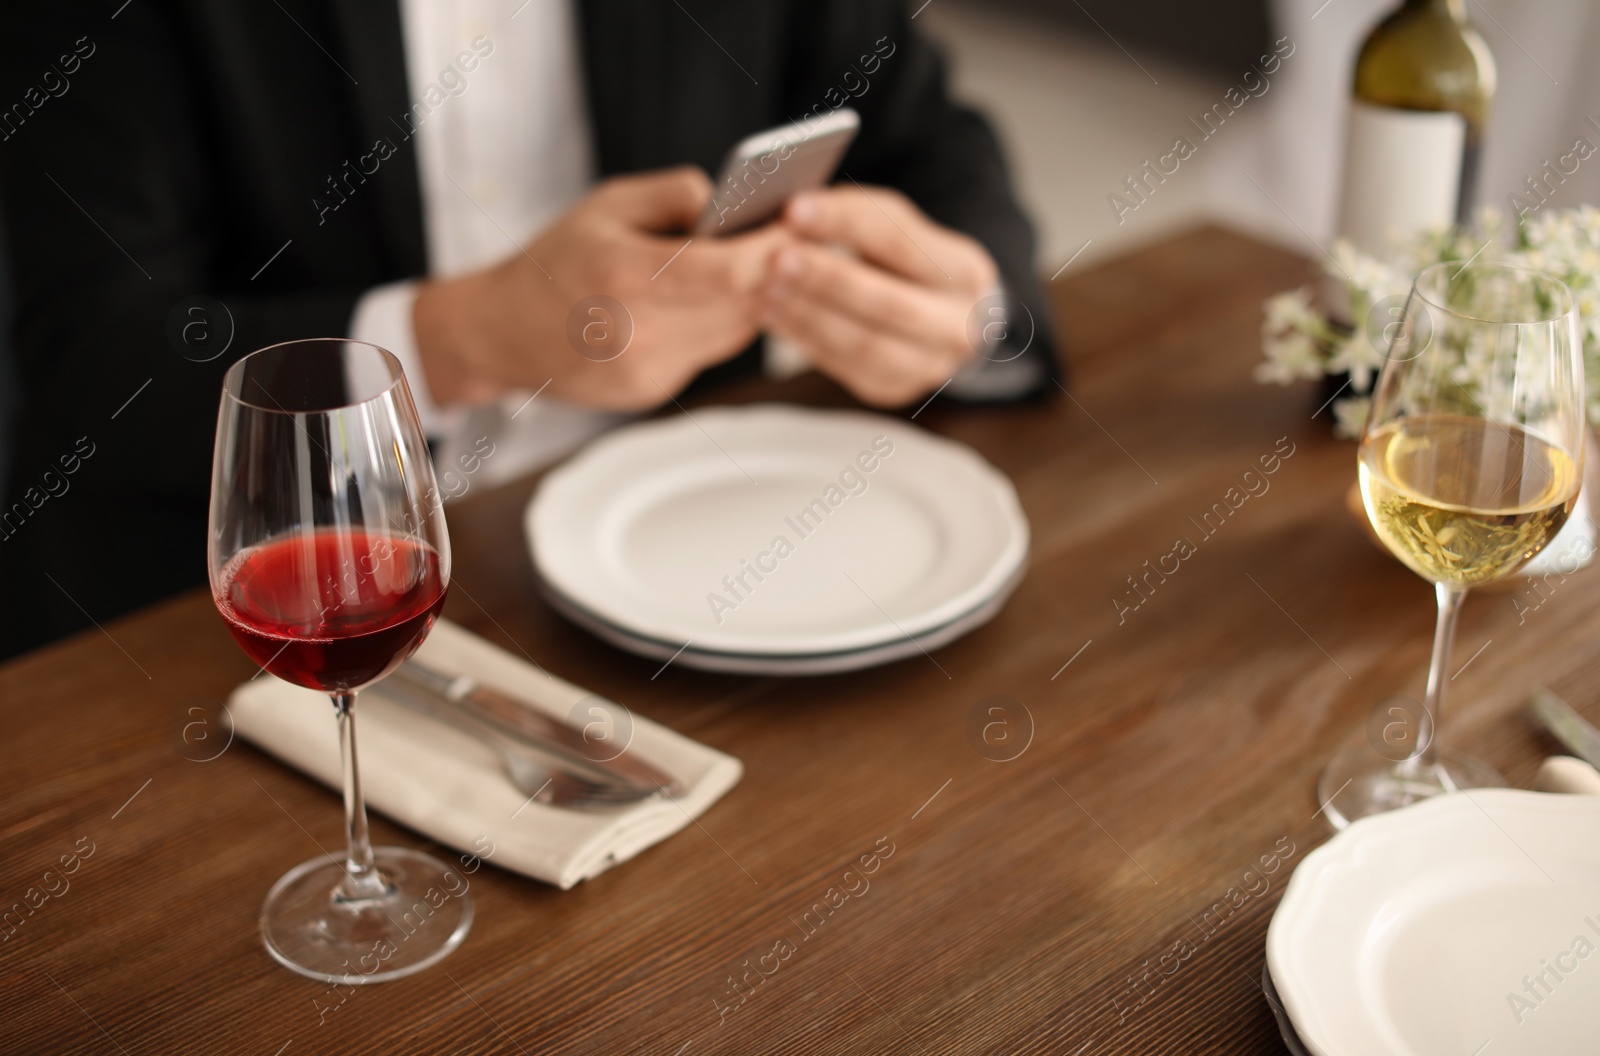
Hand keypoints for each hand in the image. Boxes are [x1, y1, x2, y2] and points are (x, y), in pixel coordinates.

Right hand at [412, 167, 794, 410]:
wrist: (504, 331)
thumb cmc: (558, 259)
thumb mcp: (609, 202)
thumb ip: (678, 194)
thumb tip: (740, 203)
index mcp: (624, 273)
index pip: (730, 272)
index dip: (774, 249)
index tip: (799, 227)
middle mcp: (636, 330)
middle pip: (743, 303)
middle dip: (772, 271)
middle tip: (793, 240)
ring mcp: (646, 368)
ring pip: (736, 331)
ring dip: (750, 299)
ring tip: (750, 266)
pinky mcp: (653, 390)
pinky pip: (710, 352)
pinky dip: (718, 324)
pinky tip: (701, 303)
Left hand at [759, 185, 997, 405]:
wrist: (944, 321)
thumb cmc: (909, 264)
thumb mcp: (899, 231)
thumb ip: (857, 217)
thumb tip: (794, 212)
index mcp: (962, 270)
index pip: (899, 241)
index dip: (845, 224)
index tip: (794, 209)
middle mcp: (955, 324)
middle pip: (888, 303)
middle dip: (828, 280)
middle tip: (776, 259)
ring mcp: (928, 365)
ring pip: (865, 345)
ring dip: (809, 316)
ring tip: (766, 290)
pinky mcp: (893, 388)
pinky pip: (845, 367)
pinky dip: (805, 340)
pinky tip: (774, 317)